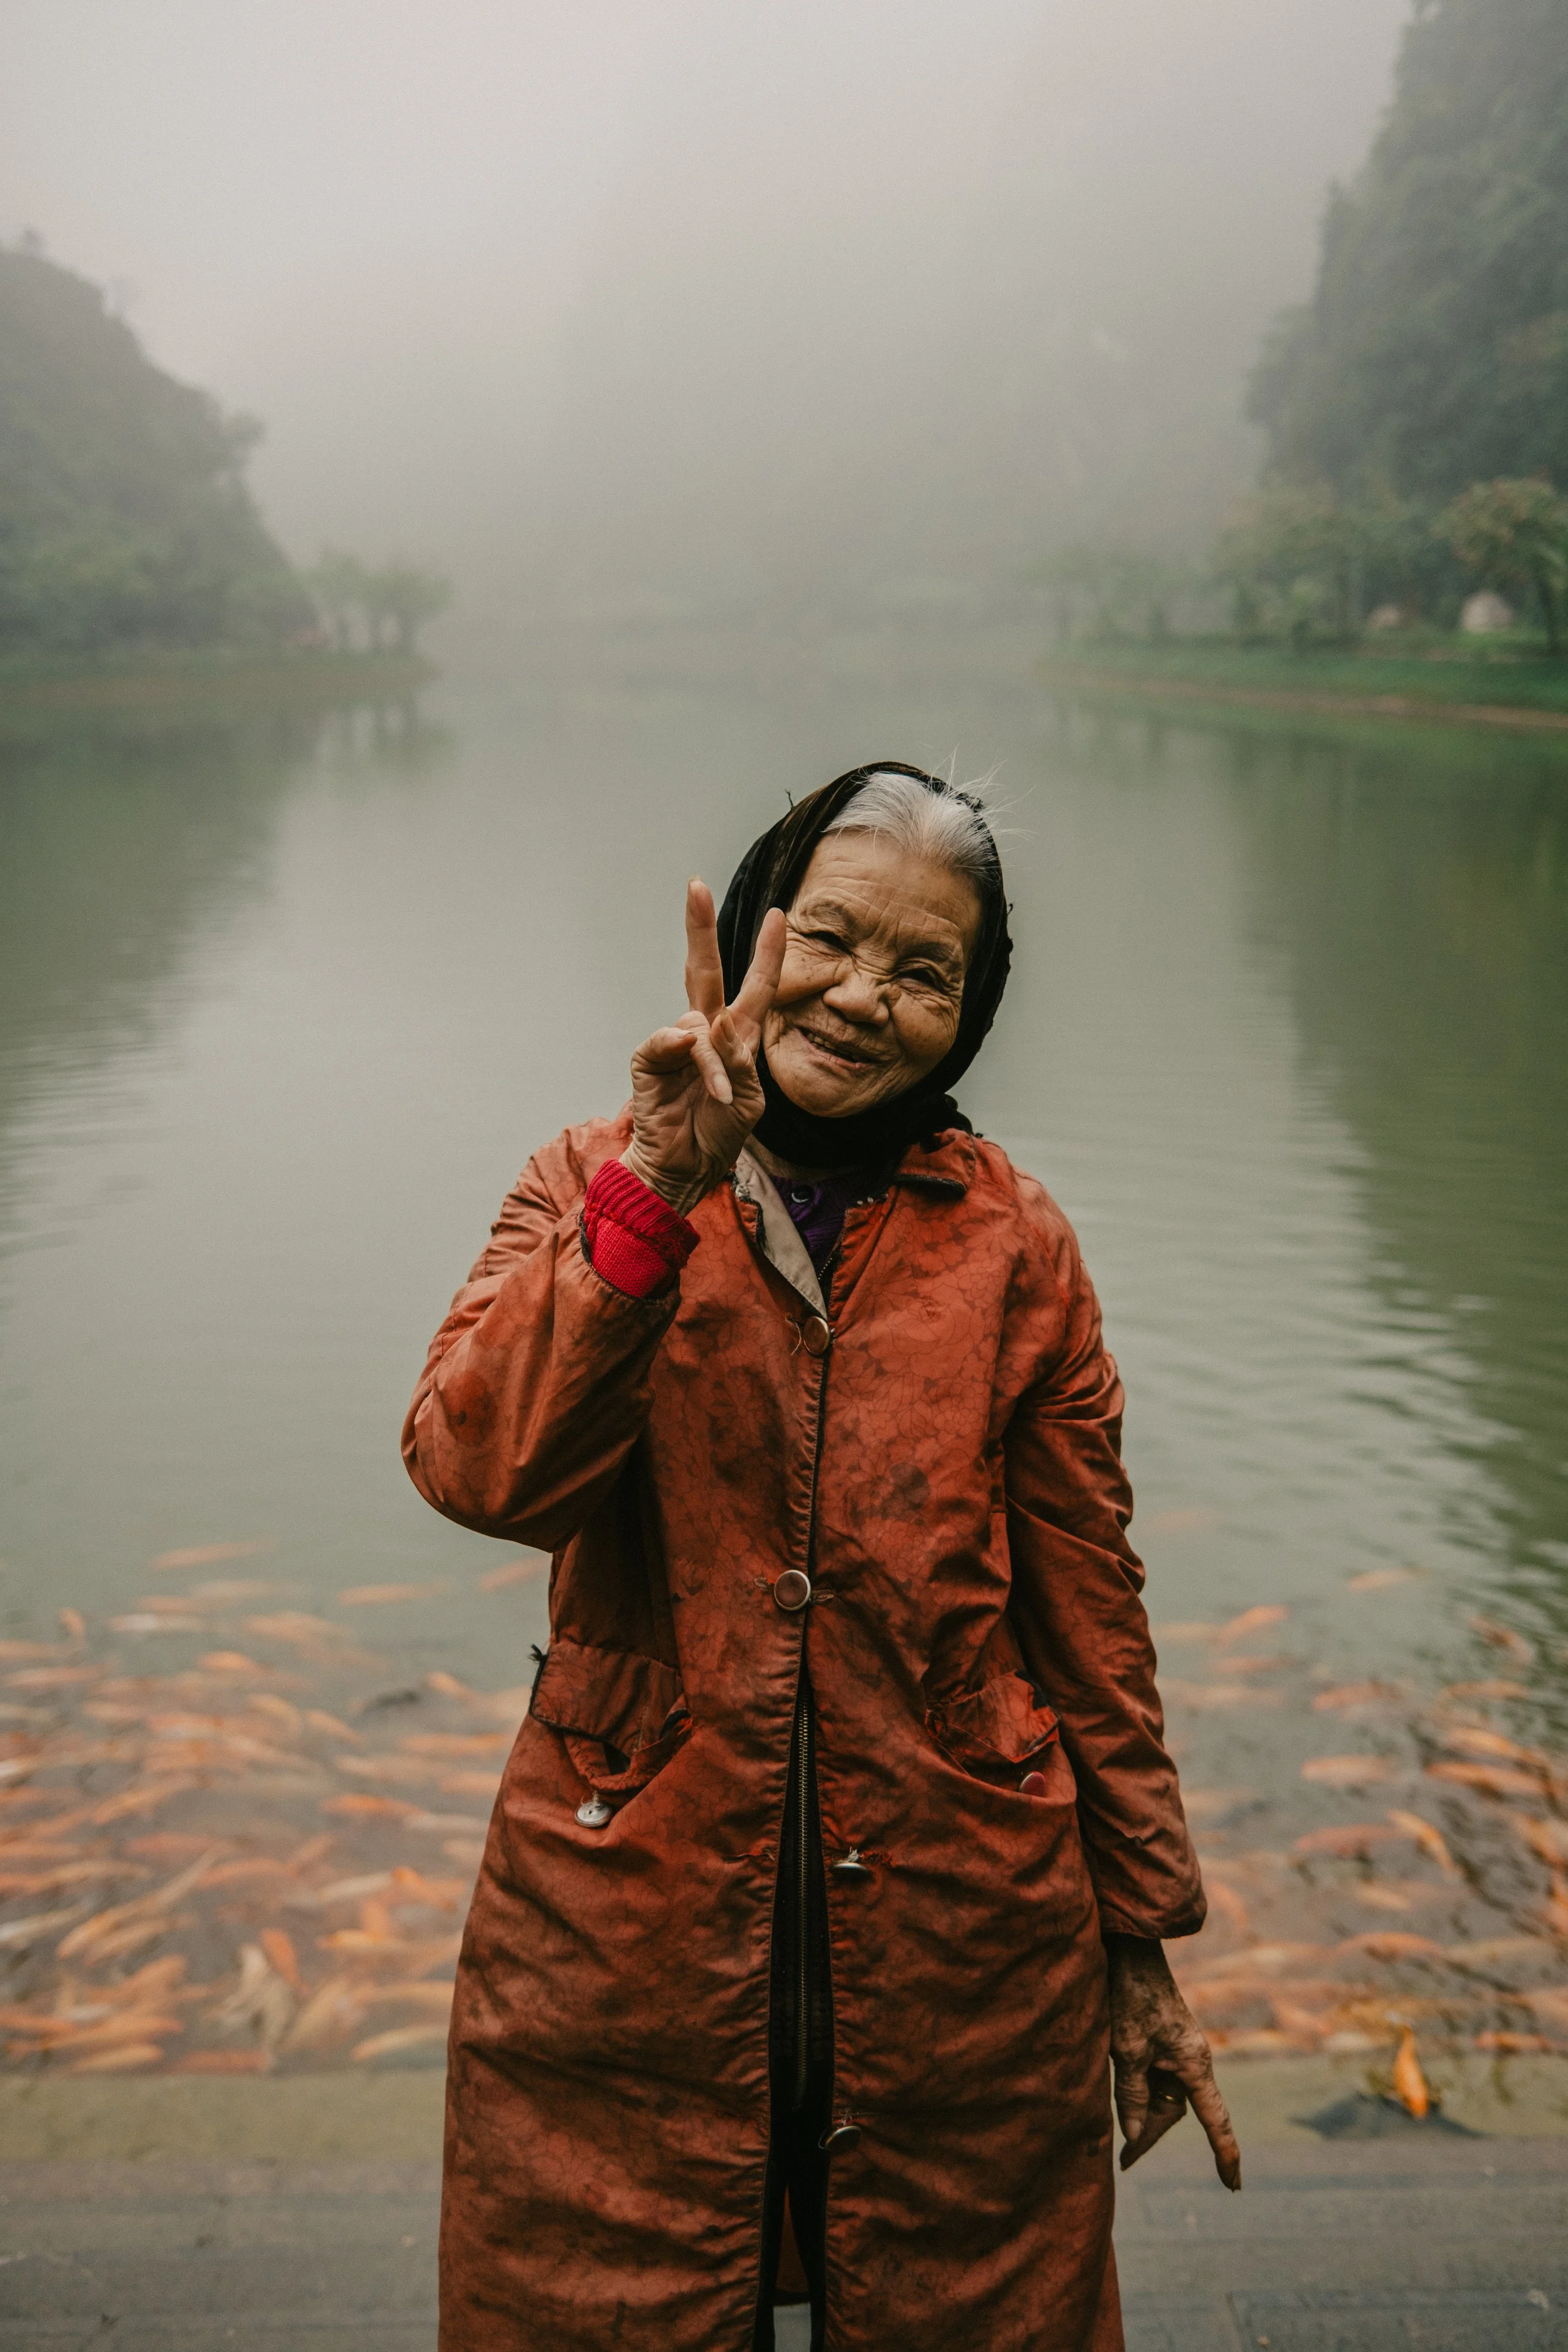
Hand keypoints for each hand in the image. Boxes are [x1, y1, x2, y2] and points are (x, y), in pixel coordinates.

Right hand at [622, 879, 786, 1214]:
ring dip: (716, 1062)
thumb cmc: (718, 1134)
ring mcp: (674, 1042)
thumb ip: (739, 1060)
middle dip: (699, 927)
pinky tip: (705, 1087)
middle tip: (695, 886)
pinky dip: (696, 1063)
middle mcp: (704, 1031)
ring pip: (700, 1022)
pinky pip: (672, 1041)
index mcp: (735, 1036)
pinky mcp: (649, 1057)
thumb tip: (711, 1024)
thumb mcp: (750, 1100)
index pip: (755, 986)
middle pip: (703, 969)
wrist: (685, 1168)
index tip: (778, 915)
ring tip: (722, 1097)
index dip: (766, 952)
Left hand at [1106, 1934, 1240, 2189]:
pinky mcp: (1159, 2041)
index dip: (1224, 2153)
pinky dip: (1137, 2092)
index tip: (1234, 2186)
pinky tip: (1116, 2096)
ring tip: (1114, 2130)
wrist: (1127, 1950)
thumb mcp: (1127, 2049)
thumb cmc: (1130, 1995)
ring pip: (1162, 2096)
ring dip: (1141, 2114)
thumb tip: (1135, 2136)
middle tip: (1123, 2161)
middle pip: (1178, 2111)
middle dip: (1152, 2135)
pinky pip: (1153, 2078)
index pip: (1215, 2119)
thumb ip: (1132, 2094)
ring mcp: (1175, 2050)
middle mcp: (1191, 2059)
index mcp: (1194, 2063)